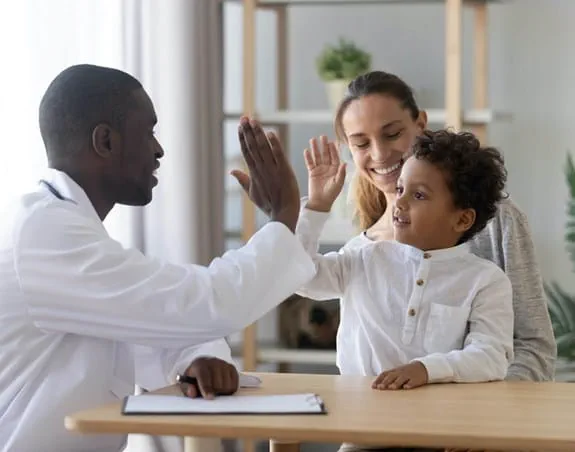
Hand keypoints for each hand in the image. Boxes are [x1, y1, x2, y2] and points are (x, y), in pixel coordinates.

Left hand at [179, 357, 238, 398]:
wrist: (204, 364)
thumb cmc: (195, 376)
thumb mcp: (187, 382)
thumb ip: (187, 388)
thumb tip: (192, 392)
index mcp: (199, 365)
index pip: (204, 377)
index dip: (206, 388)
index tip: (209, 397)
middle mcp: (213, 362)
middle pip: (217, 384)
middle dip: (214, 392)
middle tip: (209, 393)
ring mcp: (224, 364)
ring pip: (227, 386)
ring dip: (222, 392)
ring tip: (215, 389)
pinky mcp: (232, 368)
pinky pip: (234, 385)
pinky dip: (229, 390)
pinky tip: (223, 387)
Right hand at [231, 117, 299, 232]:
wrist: (283, 214)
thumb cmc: (269, 204)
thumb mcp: (252, 193)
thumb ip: (242, 180)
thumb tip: (231, 171)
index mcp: (253, 173)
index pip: (246, 151)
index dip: (243, 138)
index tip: (240, 126)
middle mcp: (261, 169)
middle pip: (253, 147)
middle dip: (248, 131)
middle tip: (244, 117)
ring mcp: (272, 170)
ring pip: (263, 148)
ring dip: (258, 133)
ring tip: (253, 120)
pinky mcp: (284, 171)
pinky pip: (278, 155)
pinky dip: (274, 144)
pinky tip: (270, 133)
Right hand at [304, 136, 345, 211]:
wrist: (321, 202)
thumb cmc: (331, 193)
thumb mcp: (338, 183)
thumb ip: (341, 173)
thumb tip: (344, 163)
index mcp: (335, 169)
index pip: (334, 157)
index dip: (333, 150)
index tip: (331, 142)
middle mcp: (327, 167)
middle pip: (325, 154)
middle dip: (324, 146)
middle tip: (322, 136)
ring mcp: (319, 169)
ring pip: (317, 157)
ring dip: (315, 148)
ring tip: (313, 140)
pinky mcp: (312, 173)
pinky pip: (310, 163)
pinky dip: (308, 157)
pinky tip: (306, 151)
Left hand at [372, 361, 428, 389]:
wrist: (422, 367)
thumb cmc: (406, 371)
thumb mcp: (397, 372)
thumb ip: (389, 377)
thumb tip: (378, 384)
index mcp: (395, 371)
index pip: (385, 374)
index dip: (378, 380)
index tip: (373, 386)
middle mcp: (400, 372)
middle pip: (392, 376)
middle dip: (386, 382)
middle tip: (380, 388)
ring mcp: (408, 375)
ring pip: (401, 378)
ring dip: (396, 383)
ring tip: (391, 387)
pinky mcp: (416, 379)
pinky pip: (412, 382)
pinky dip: (409, 384)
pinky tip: (406, 387)